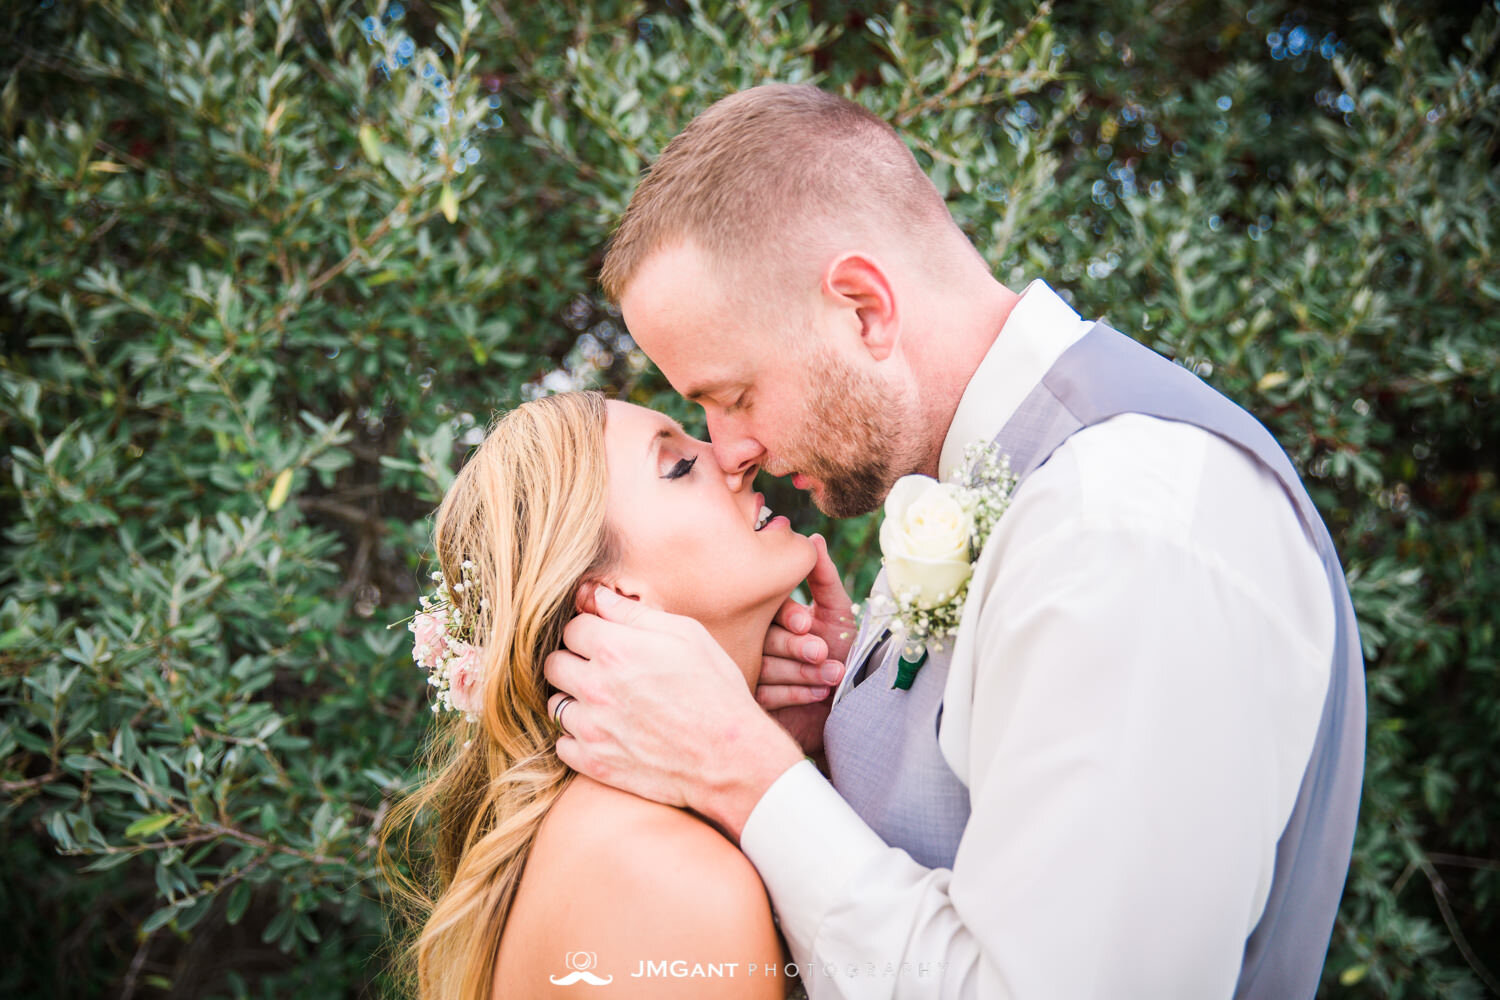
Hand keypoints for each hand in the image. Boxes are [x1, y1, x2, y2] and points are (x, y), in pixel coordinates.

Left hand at [544, 585, 804, 839]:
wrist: (730, 757)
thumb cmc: (715, 690)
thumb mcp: (687, 635)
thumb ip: (634, 613)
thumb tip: (595, 595)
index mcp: (615, 649)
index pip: (572, 628)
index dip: (591, 631)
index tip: (608, 641)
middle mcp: (595, 688)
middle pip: (553, 664)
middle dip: (573, 661)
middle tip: (602, 669)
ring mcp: (591, 729)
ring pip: (555, 704)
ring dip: (574, 700)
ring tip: (607, 703)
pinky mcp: (594, 764)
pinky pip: (562, 743)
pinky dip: (577, 738)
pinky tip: (606, 732)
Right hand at [756, 534, 855, 754]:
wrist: (848, 703)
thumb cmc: (844, 652)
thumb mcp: (837, 612)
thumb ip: (824, 577)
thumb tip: (814, 538)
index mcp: (774, 614)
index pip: (769, 607)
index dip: (788, 614)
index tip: (808, 622)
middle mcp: (758, 638)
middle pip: (764, 637)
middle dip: (797, 647)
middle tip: (822, 652)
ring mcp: (753, 668)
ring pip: (765, 666)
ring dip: (803, 672)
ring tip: (833, 674)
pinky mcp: (754, 698)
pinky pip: (765, 694)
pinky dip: (795, 693)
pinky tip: (820, 693)